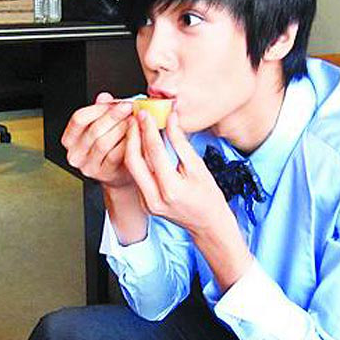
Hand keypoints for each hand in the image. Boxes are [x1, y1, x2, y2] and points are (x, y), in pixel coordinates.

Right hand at [61, 92, 133, 187]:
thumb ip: (102, 110)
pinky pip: (115, 155)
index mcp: (70, 139)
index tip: (116, 102)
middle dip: (114, 116)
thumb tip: (104, 97)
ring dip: (121, 129)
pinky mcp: (104, 174)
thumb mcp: (106, 126)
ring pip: (103, 143)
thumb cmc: (113, 146)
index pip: (78, 119)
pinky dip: (127, 143)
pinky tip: (136, 135)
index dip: (99, 108)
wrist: (123, 172)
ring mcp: (88, 166)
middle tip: (130, 108)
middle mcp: (75, 154)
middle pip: (93, 130)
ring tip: (134, 120)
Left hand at [126, 108, 253, 290]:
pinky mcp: (144, 202)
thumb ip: (180, 143)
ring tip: (136, 127)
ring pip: (131, 168)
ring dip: (131, 145)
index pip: (154, 152)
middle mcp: (154, 198)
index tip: (146, 113)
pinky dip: (137, 157)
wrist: (208, 225)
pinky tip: (141, 144)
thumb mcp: (198, 167)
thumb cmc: (208, 197)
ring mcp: (147, 203)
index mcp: (171, 189)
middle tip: (135, 118)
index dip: (148, 130)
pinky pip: (136, 176)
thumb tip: (170, 119)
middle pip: (133, 161)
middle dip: (132, 136)